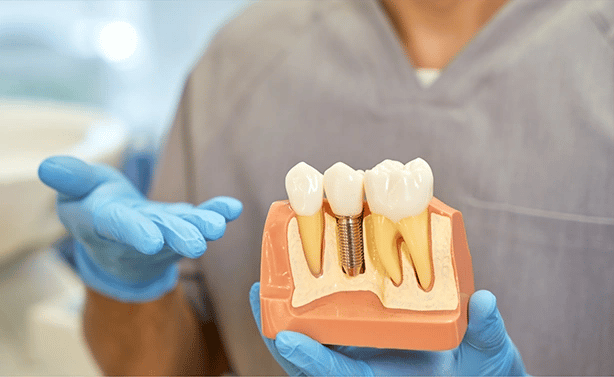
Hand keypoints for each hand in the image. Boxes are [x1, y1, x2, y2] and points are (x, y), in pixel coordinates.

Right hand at [38, 156, 241, 301]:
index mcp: (104, 224)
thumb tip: (47, 166)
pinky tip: (233, 207)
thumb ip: (70, 178)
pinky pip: (199, 218)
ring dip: (200, 227)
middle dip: (177, 237)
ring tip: (218, 226)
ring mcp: (162, 231)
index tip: (152, 242)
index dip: (135, 233)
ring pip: (182, 230)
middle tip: (198, 244)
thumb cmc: (90, 206)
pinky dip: (216, 212)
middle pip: (158, 234)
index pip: (119, 227)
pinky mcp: (179, 226)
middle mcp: (136, 233)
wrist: (112, 233)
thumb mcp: (75, 191)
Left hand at [249, 283, 526, 375]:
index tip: (289, 339)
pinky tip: (299, 282)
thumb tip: (483, 301)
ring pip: (311, 346)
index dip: (313, 363)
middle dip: (280, 335)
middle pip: (309, 364)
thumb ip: (486, 333)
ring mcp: (359, 359)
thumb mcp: (488, 358)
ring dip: (285, 318)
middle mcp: (365, 369)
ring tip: (266, 284)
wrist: (477, 376)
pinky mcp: (360, 347)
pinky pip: (324, 334)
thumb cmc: (480, 374)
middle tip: (260, 295)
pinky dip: (305, 312)